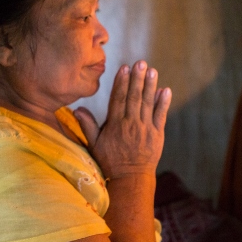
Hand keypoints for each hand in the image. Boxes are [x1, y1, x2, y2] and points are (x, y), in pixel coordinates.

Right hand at [74, 61, 171, 178]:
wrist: (130, 179)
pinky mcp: (157, 135)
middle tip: (140, 62)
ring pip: (147, 104)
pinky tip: (165, 90)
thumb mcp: (94, 145)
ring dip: (150, 86)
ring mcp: (145, 129)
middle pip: (134, 98)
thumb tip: (77, 109)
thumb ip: (87, 126)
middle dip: (137, 79)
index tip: (124, 68)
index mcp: (115, 125)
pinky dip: (163, 103)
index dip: (121, 83)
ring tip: (152, 70)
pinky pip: (160, 116)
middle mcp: (130, 125)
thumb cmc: (110, 161)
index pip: (117, 99)